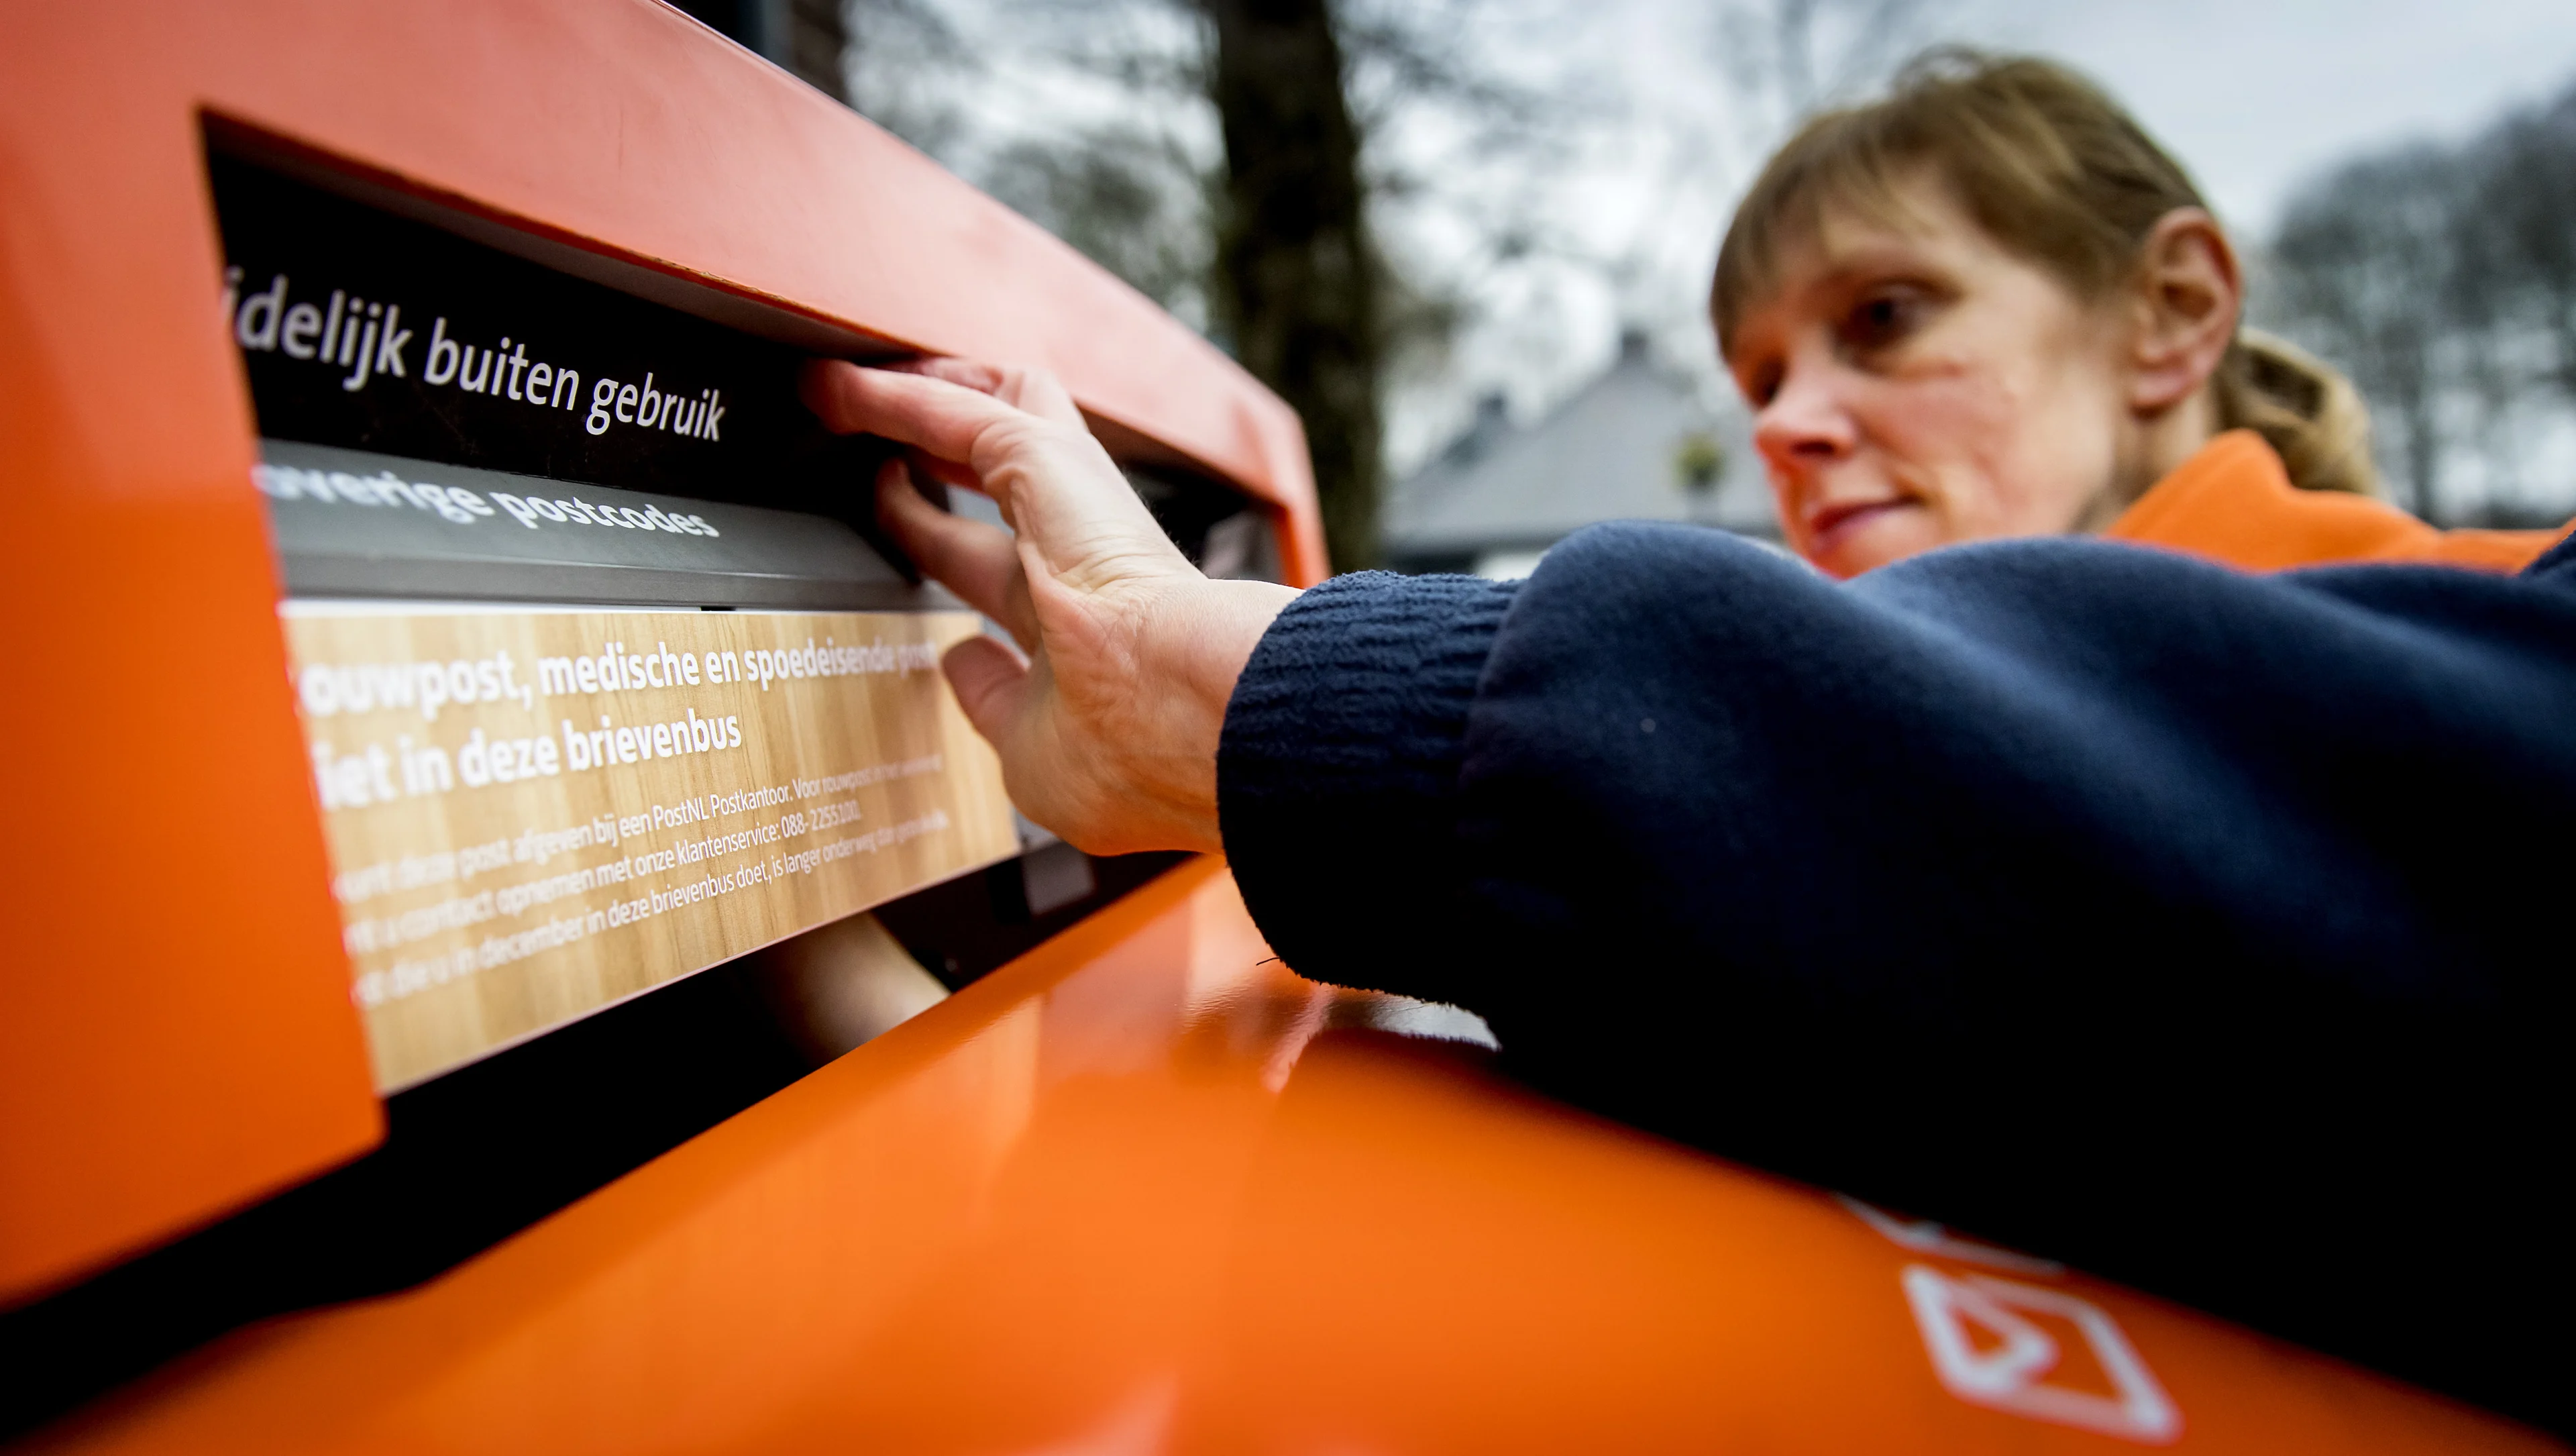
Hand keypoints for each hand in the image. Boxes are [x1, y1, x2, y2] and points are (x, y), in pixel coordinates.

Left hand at [800, 358, 1297, 855]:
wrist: (1191, 712)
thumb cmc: (1137, 752)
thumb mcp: (1034, 751)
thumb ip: (990, 702)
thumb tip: (957, 660)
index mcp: (1081, 631)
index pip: (1001, 571)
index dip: (942, 549)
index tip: (904, 538)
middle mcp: (1077, 556)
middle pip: (1001, 477)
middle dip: (936, 457)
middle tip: (873, 444)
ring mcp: (1071, 503)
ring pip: (992, 414)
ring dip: (915, 400)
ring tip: (845, 390)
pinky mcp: (1044, 460)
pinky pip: (953, 411)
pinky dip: (889, 397)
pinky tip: (837, 388)